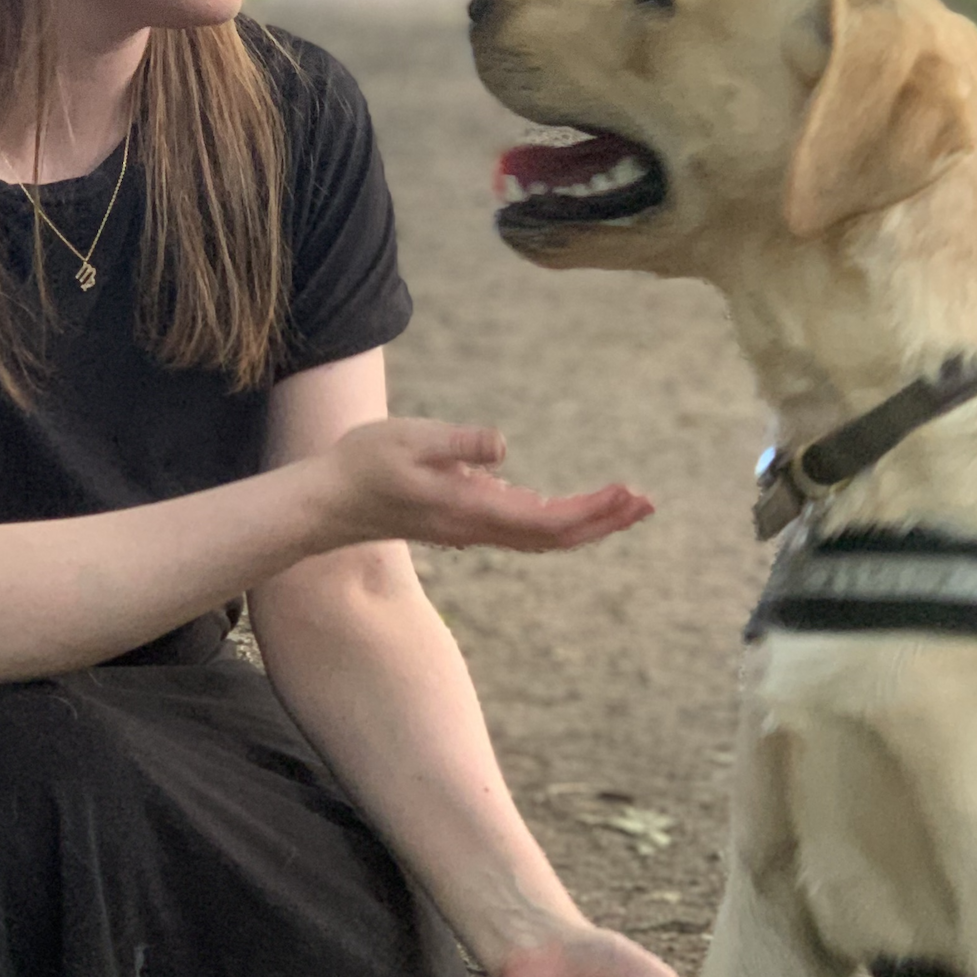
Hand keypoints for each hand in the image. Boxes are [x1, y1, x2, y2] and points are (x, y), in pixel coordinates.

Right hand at [320, 417, 652, 553]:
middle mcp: (479, 527)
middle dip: (605, 520)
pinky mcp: (467, 521)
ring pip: (544, 537)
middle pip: (556, 537)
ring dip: (589, 523)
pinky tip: (580, 509)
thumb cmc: (364, 463)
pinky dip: (562, 521)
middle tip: (648, 501)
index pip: (548, 520)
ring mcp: (473, 529)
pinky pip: (527, 531)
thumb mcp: (411, 439)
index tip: (628, 493)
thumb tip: (502, 448)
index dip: (592, 511)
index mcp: (472, 509)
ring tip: (627, 503)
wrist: (328, 501)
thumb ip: (458, 444)